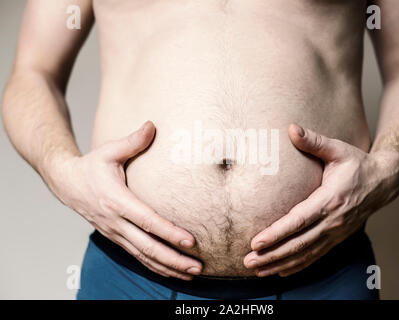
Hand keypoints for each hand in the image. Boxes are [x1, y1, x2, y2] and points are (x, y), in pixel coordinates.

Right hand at [52, 121, 202, 279]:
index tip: (190, 241)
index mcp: (117, 201)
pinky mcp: (115, 238)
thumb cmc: (91, 166)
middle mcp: (116, 222)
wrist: (66, 183)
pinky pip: (137, 256)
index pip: (147, 221)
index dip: (169, 232)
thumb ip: (133, 141)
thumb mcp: (109, 150)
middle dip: (174, 259)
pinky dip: (154, 266)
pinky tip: (171, 271)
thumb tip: (152, 125)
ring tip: (191, 274)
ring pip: (143, 257)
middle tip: (197, 266)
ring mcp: (114, 233)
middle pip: (148, 246)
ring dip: (167, 267)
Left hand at [244, 123, 398, 276]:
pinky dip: (297, 266)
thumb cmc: (357, 164)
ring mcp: (336, 233)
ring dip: (280, 263)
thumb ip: (314, 141)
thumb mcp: (338, 149)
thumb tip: (292, 127)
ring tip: (257, 271)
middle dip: (272, 254)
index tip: (256, 242)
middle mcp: (333, 221)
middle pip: (298, 243)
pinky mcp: (337, 238)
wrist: (383, 182)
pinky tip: (280, 271)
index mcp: (330, 199)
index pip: (298, 220)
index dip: (277, 233)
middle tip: (248, 262)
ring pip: (305, 254)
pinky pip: (315, 256)